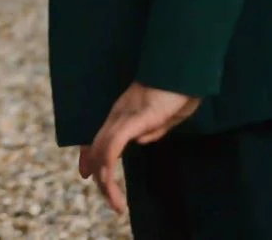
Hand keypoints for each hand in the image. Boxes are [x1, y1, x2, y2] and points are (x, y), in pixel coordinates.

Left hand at [77, 82, 199, 215]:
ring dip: (105, 180)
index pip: (100, 136)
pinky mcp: (136, 117)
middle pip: (98, 147)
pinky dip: (108, 162)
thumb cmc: (180, 89)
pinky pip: (115, 142)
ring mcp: (125, 114)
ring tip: (115, 203)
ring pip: (103, 149)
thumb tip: (141, 141)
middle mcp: (118, 113)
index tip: (85, 174)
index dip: (90, 156)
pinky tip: (107, 179)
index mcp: (125, 113)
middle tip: (112, 202)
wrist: (186, 68)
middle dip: (100, 177)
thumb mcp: (166, 116)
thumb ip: (153, 128)